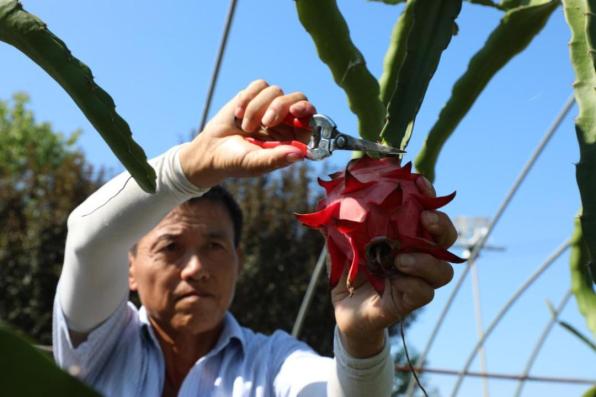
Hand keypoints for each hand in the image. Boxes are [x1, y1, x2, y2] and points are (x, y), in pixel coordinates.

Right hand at [179, 80, 315, 187]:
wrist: (211, 150)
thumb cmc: (237, 162)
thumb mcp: (256, 163)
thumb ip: (276, 159)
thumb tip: (299, 154)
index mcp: (293, 138)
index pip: (312, 119)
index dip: (309, 112)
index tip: (296, 112)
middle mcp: (286, 121)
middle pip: (298, 98)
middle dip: (281, 106)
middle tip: (267, 122)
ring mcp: (271, 106)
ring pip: (276, 91)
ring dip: (257, 109)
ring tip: (246, 128)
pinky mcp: (255, 95)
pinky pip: (260, 85)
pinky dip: (247, 99)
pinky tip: (238, 115)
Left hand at [332, 177, 457, 357]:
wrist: (344, 309)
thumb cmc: (349, 271)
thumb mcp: (340, 244)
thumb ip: (338, 224)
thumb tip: (326, 199)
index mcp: (405, 236)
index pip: (426, 212)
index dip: (428, 196)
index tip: (420, 182)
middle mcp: (417, 256)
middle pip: (446, 238)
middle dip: (441, 224)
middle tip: (426, 217)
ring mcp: (417, 279)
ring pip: (443, 269)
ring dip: (426, 260)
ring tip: (401, 259)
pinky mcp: (409, 301)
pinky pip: (425, 292)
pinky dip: (414, 283)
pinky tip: (397, 276)